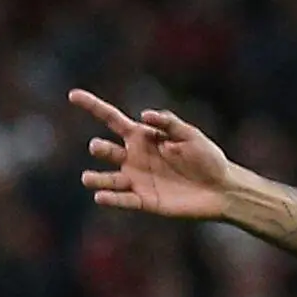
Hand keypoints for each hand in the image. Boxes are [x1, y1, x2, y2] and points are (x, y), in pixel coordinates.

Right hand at [71, 89, 236, 220]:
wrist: (222, 189)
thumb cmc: (208, 158)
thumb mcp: (191, 135)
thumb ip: (169, 123)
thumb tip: (143, 114)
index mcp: (142, 137)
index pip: (111, 119)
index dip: (92, 106)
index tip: (73, 95)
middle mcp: (134, 157)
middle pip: (105, 150)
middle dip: (99, 148)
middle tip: (100, 147)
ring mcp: (136, 180)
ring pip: (107, 178)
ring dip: (96, 179)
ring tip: (88, 178)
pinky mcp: (144, 201)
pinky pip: (123, 200)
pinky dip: (111, 199)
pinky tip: (101, 196)